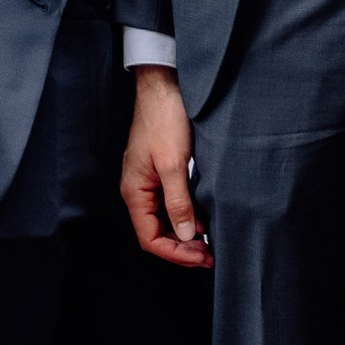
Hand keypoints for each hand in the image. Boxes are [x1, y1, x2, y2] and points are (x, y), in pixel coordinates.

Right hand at [120, 68, 212, 268]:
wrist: (163, 87)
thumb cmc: (164, 120)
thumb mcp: (174, 164)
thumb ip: (178, 202)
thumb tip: (185, 235)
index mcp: (135, 192)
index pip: (150, 238)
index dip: (176, 254)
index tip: (202, 257)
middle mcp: (138, 191)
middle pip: (156, 233)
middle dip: (181, 248)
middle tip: (209, 254)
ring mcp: (148, 182)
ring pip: (163, 221)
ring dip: (184, 234)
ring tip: (209, 242)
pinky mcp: (159, 173)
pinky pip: (169, 205)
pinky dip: (185, 217)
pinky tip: (203, 218)